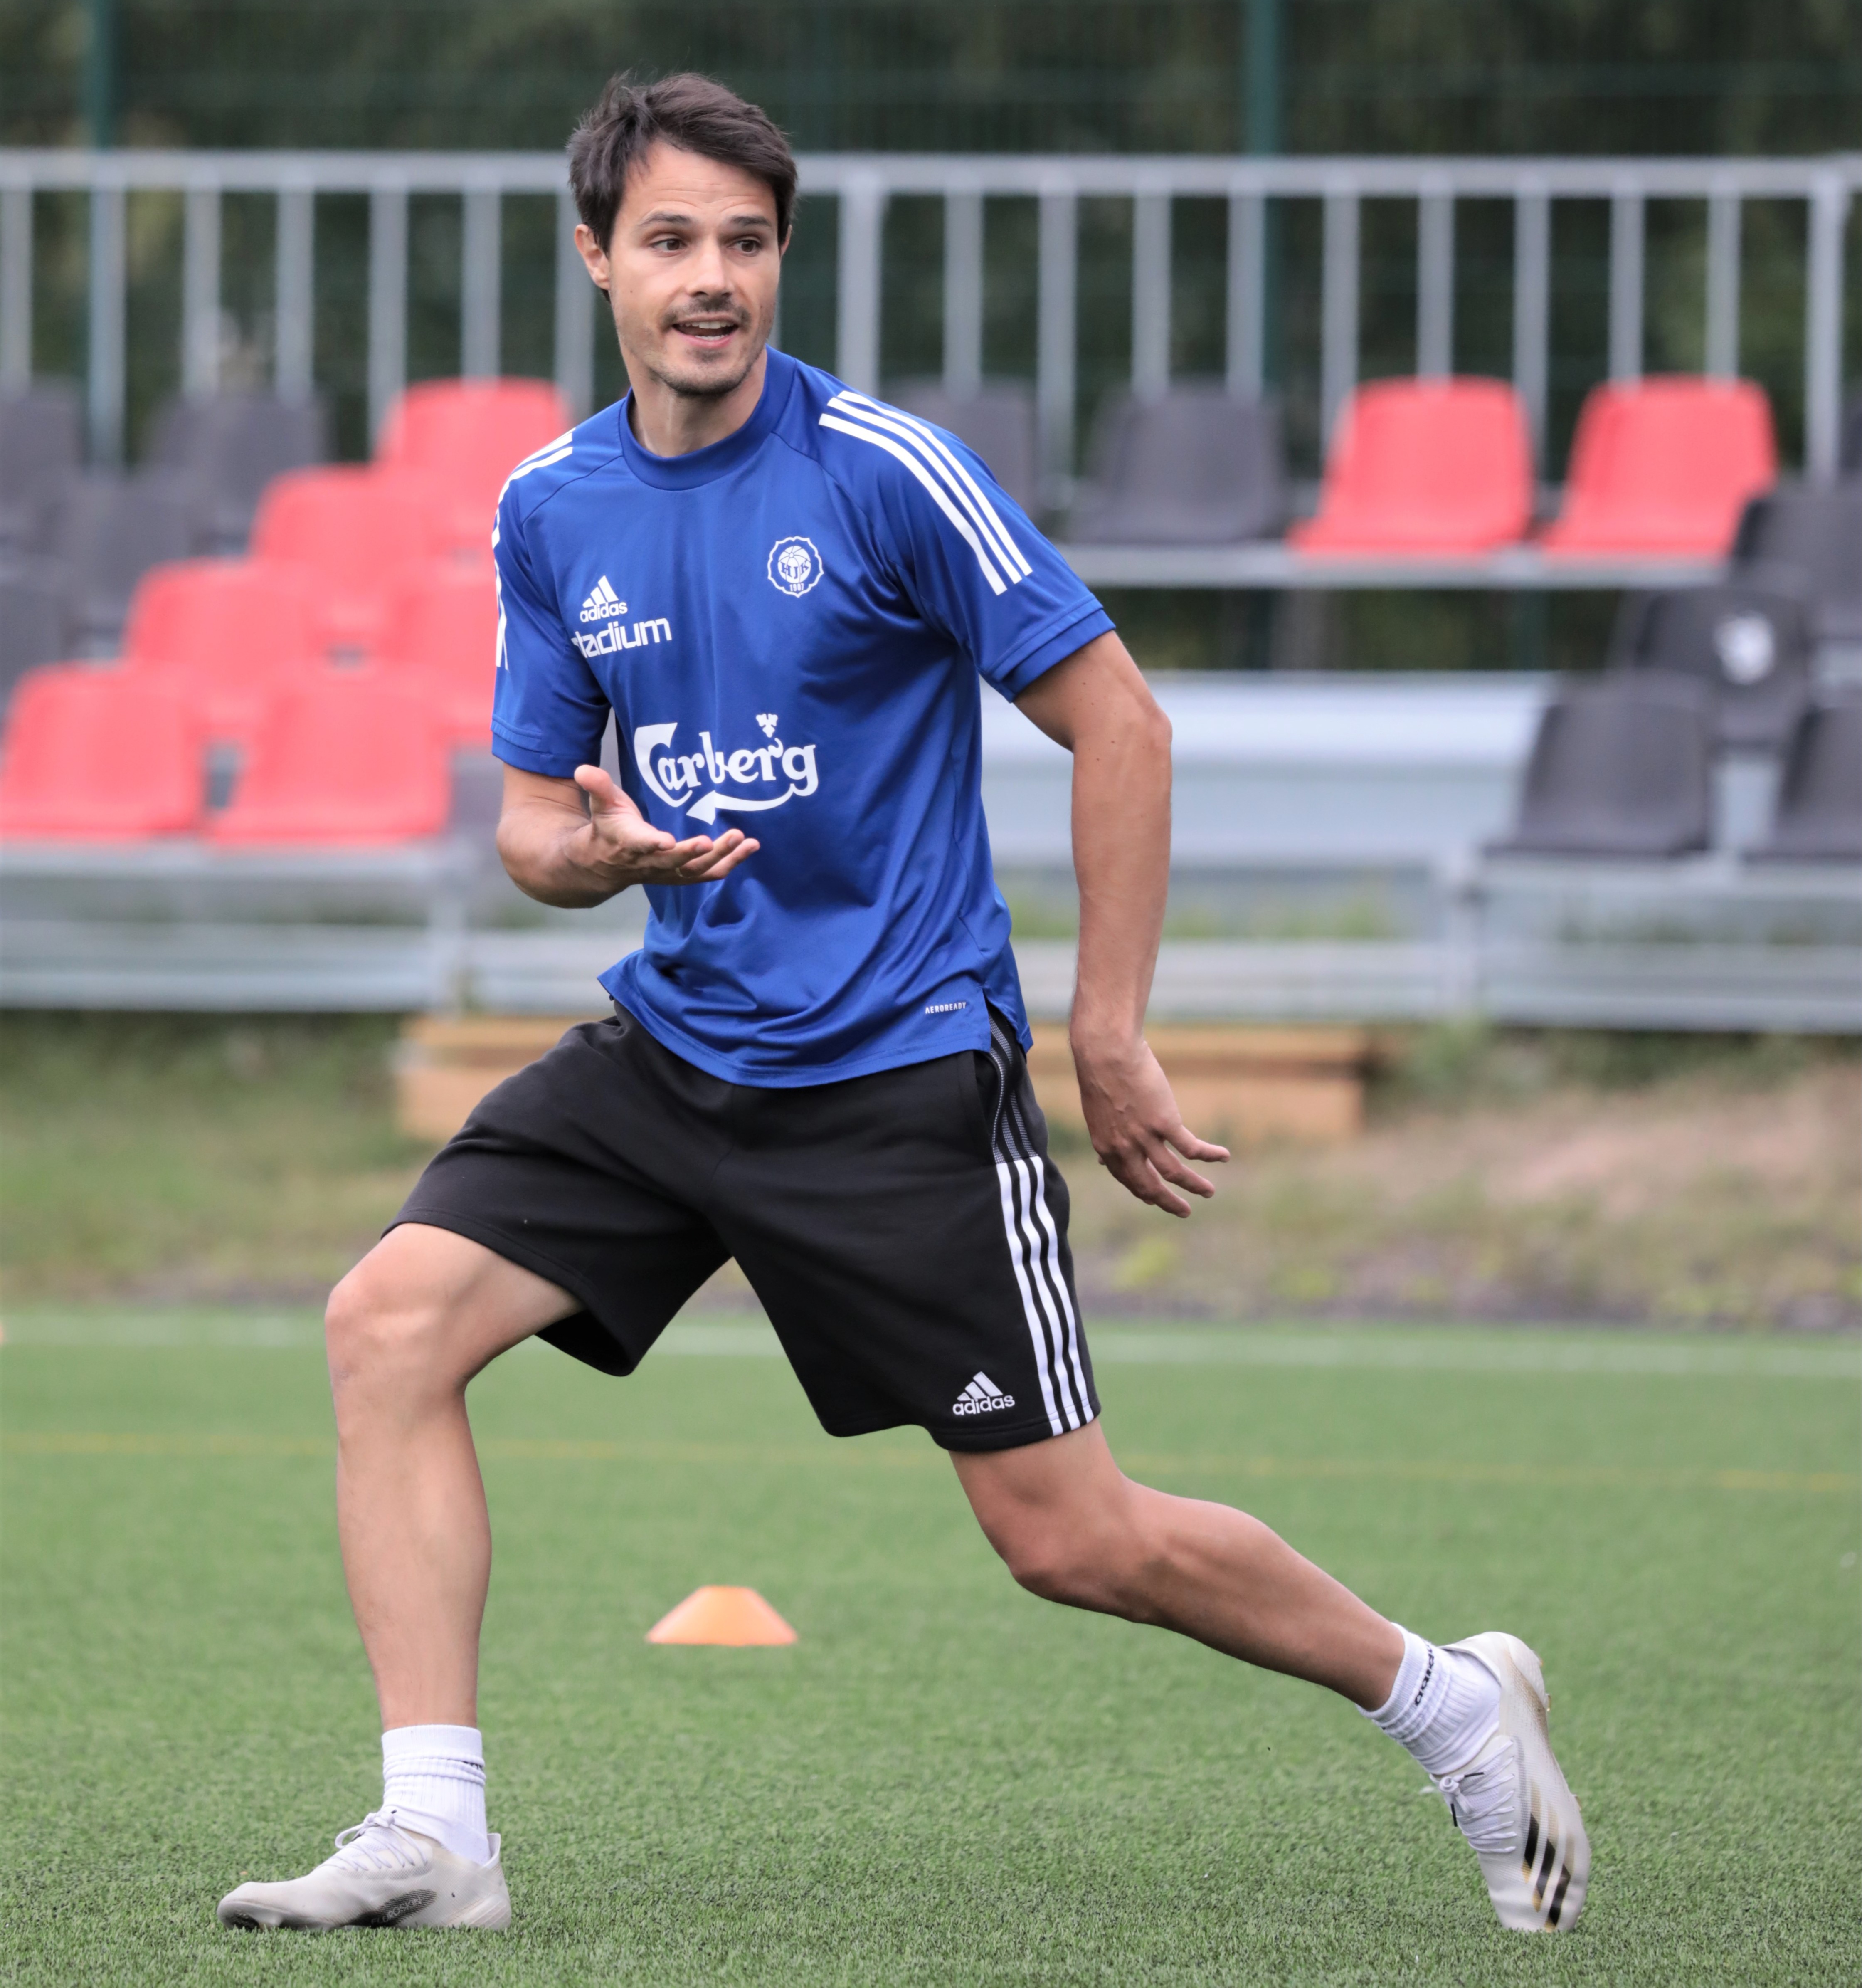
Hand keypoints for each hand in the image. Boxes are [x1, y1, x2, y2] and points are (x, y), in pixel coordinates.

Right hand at [572, 765, 758, 887]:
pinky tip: (750, 848)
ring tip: (745, 840)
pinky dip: (730, 863)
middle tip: (717, 839)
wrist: (604, 866)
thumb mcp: (601, 805)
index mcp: (628, 843)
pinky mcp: (683, 875)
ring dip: (722, 857)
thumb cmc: (608, 828)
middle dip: (695, 852)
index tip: (666, 840)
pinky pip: (709, 873)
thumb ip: (597, 787)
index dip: (653, 843)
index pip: (640, 844)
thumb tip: (582, 768)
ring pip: (697, 870)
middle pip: (675, 861)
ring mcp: (669, 872)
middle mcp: (650, 862)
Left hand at [1071, 1034, 1228, 1217]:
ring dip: (1194, 1185)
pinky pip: (1192, 1148)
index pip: (1127, 1179)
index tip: (1154, 1198)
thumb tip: (1102, 1158)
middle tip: (1183, 1211)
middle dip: (1168, 1202)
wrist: (1106, 1052)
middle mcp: (1125, 1149)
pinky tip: (1223, 1156)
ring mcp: (1145, 1138)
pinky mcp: (1166, 1123)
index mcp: (1106, 1147)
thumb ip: (1106, 1138)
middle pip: (1150, 1185)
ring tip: (1209, 1192)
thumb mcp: (1097, 1114)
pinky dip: (1209, 1155)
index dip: (1143, 1191)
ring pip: (1174, 1173)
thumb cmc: (1100, 1075)